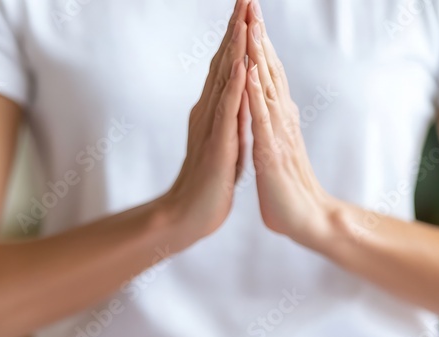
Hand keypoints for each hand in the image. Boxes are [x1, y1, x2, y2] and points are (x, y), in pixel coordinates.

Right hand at [161, 0, 250, 241]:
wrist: (191, 213)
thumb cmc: (209, 180)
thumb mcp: (224, 137)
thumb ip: (229, 112)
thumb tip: (238, 89)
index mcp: (214, 108)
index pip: (228, 63)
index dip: (238, 33)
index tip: (247, 4)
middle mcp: (209, 110)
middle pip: (224, 61)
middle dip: (236, 27)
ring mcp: (211, 126)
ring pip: (224, 80)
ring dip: (235, 48)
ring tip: (244, 18)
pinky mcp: (217, 145)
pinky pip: (227, 112)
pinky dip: (234, 88)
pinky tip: (241, 67)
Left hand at [245, 0, 339, 245]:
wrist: (304, 219)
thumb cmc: (285, 188)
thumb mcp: (273, 147)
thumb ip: (270, 125)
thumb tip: (267, 107)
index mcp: (276, 116)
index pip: (265, 72)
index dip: (257, 42)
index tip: (246, 13)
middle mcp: (280, 117)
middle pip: (268, 68)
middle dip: (258, 34)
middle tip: (250, 1)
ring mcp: (278, 132)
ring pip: (267, 85)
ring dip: (258, 54)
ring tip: (250, 23)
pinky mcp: (272, 151)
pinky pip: (262, 118)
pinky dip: (254, 93)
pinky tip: (248, 72)